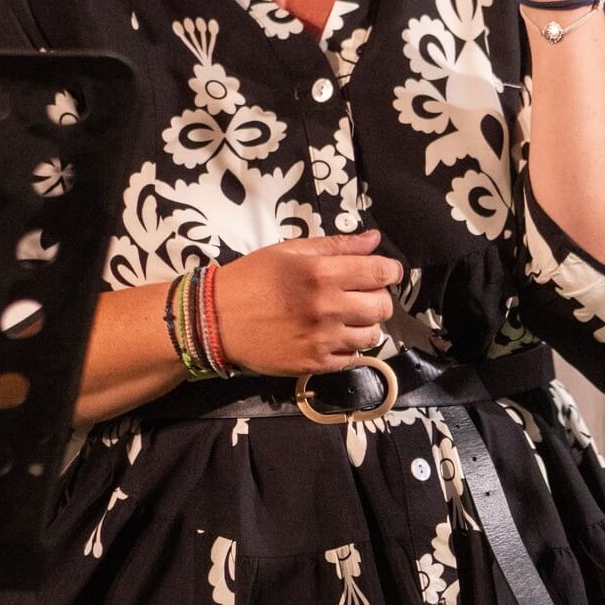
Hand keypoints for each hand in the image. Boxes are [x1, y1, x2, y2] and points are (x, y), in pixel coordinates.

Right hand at [214, 229, 402, 375]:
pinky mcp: (314, 364)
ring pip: (372, 336)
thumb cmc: (252, 278)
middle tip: (363, 296)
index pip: (380, 273)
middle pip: (382, 307)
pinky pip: (352, 359)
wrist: (215, 320)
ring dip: (366, 325)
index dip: (390, 271)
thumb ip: (336, 245)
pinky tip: (333, 337)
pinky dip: (350, 348)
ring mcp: (322, 340)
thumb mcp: (289, 251)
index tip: (385, 272)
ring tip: (348, 318)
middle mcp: (327, 307)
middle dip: (379, 298)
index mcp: (322, 273)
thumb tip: (374, 240)